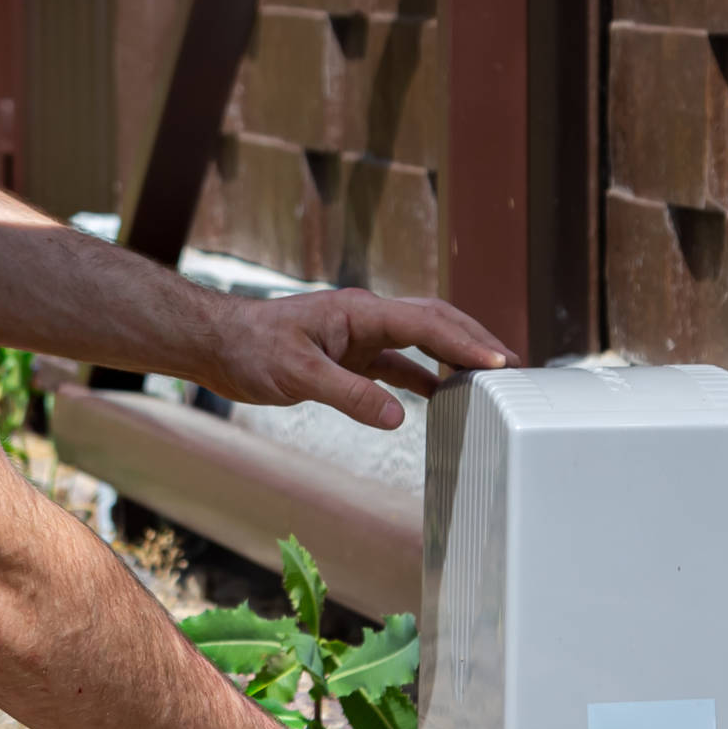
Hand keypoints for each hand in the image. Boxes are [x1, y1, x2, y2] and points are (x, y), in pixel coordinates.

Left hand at [203, 288, 510, 429]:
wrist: (215, 345)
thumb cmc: (249, 349)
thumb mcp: (298, 375)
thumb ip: (349, 394)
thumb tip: (399, 416)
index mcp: (359, 312)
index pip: (426, 324)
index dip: (466, 343)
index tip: (499, 362)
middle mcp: (365, 319)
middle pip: (434, 324)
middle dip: (474, 342)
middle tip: (512, 366)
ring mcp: (357, 336)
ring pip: (419, 343)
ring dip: (453, 359)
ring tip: (489, 380)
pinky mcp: (346, 356)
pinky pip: (395, 364)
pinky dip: (420, 377)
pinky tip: (438, 395)